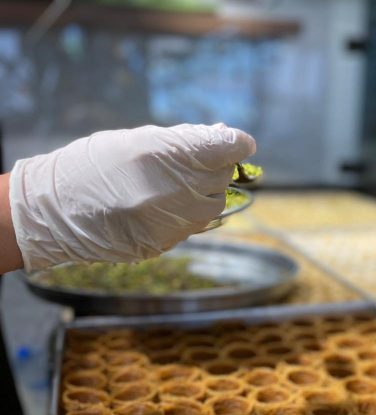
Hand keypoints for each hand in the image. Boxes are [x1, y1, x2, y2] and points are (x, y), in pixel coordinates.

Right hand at [8, 123, 255, 271]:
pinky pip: (194, 225)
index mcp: (169, 156)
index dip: (237, 144)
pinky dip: (188, 213)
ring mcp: (175, 221)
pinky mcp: (169, 243)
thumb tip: (224, 137)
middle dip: (215, 167)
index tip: (241, 143)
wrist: (60, 212)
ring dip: (204, 193)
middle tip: (192, 161)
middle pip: (222, 177)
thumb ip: (184, 140)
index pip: (225, 149)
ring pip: (213, 205)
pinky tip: (163, 205)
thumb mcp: (138, 139)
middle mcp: (178, 191)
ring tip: (173, 185)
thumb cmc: (94, 165)